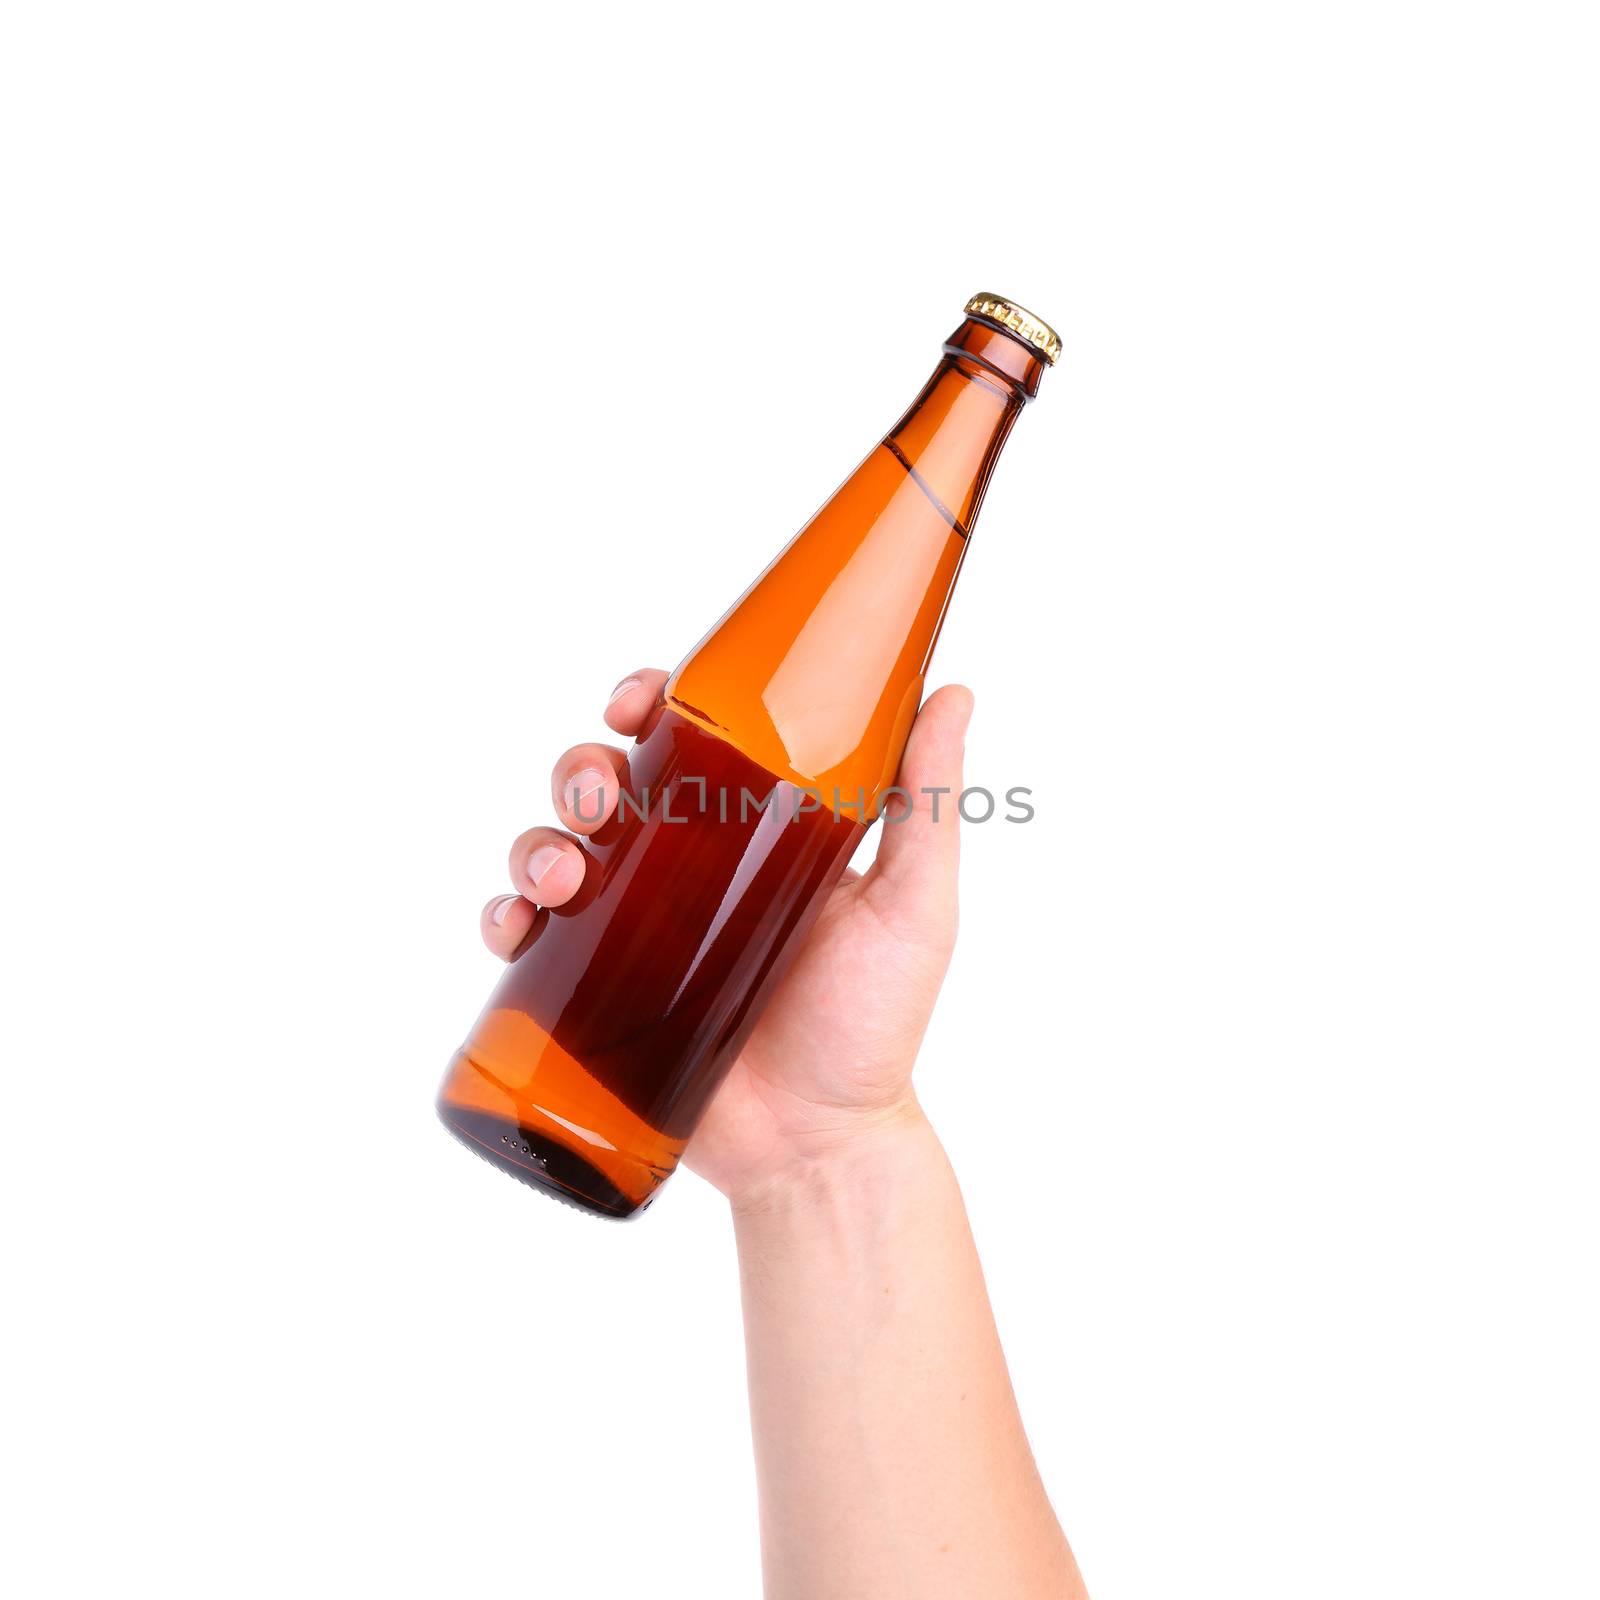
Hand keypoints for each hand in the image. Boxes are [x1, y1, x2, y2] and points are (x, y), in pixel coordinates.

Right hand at [480, 668, 973, 1207]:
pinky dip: (507, 919)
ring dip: (538, 841)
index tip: (639, 702)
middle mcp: (684, 869)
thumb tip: (953, 691)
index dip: (650, 706)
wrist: (820, 1146)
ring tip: (560, 875)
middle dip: (581, 771)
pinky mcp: (595, 995)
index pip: (687, 742)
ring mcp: (634, 932)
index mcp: (752, 831)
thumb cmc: (873, 1024)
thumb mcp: (911, 905)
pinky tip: (519, 925)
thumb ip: (926, 806)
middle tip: (597, 797)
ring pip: (558, 850)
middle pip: (609, 787)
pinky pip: (530, 941)